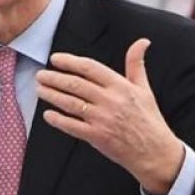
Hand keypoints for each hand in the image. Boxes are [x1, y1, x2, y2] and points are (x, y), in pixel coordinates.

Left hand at [35, 38, 182, 194]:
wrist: (155, 152)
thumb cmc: (149, 120)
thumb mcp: (144, 89)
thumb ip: (136, 65)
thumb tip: (142, 42)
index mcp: (121, 86)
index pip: (90, 68)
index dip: (70, 62)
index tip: (55, 59)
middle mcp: (110, 101)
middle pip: (76, 84)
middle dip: (54, 78)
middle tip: (40, 75)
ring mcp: (102, 119)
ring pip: (70, 103)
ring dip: (52, 95)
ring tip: (39, 89)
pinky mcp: (97, 137)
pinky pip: (72, 126)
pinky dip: (58, 120)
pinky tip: (48, 115)